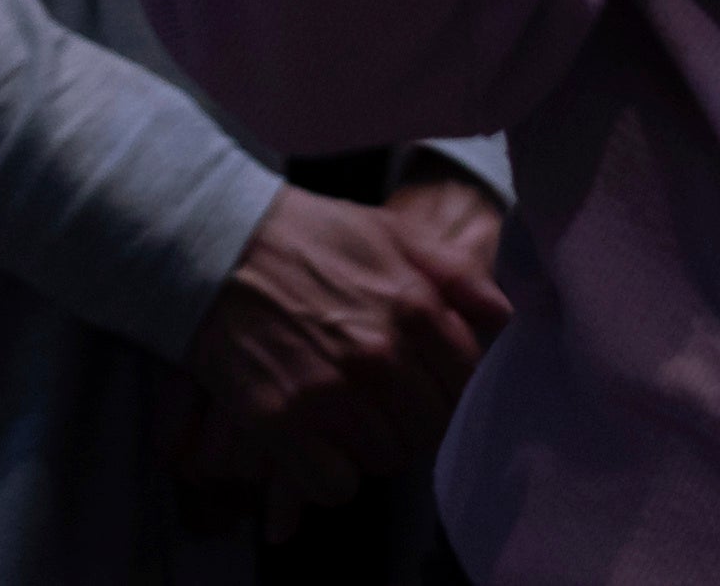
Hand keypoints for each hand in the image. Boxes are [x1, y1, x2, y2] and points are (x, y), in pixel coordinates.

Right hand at [175, 182, 507, 525]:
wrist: (217, 247)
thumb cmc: (308, 237)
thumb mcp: (393, 233)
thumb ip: (457, 275)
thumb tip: (503, 320)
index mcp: (414, 305)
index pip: (467, 381)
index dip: (452, 387)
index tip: (429, 383)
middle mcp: (378, 353)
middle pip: (431, 427)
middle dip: (416, 420)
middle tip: (388, 403)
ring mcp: (330, 392)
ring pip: (386, 458)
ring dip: (374, 446)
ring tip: (351, 416)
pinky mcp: (282, 423)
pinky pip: (335, 485)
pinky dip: (331, 474)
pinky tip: (320, 443)